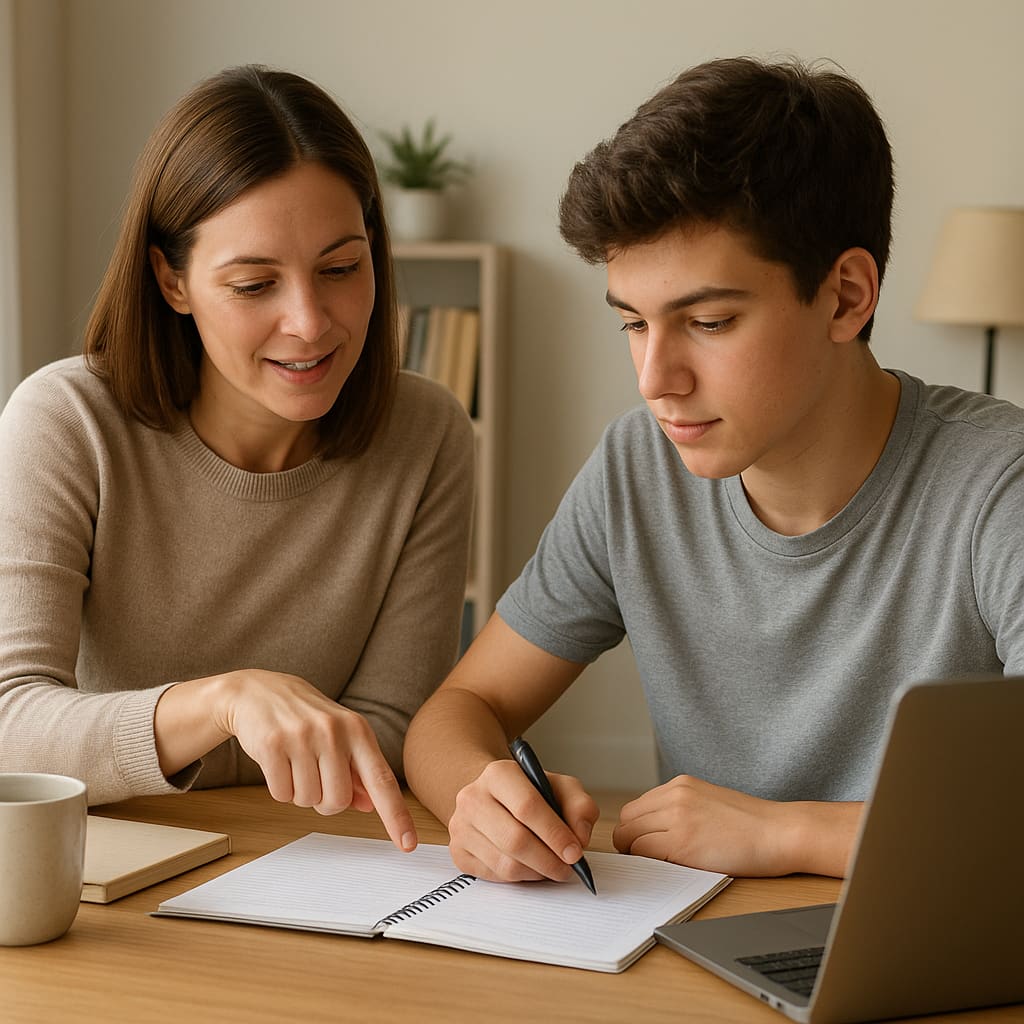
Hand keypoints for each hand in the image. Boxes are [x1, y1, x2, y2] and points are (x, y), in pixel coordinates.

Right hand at [212, 670, 416, 850]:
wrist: (257, 692)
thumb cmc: (305, 717)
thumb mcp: (339, 735)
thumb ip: (357, 770)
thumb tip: (371, 804)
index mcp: (358, 730)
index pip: (382, 780)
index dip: (396, 815)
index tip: (408, 844)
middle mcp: (334, 731)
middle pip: (338, 801)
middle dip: (325, 801)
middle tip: (314, 776)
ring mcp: (303, 737)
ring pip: (308, 800)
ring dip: (300, 793)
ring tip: (295, 763)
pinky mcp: (273, 745)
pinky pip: (281, 795)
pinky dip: (279, 788)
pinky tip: (278, 762)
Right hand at [446, 759, 598, 882]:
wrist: (494, 798)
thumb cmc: (531, 794)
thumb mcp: (561, 788)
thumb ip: (580, 807)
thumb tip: (579, 838)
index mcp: (498, 773)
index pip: (527, 807)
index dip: (555, 834)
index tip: (575, 853)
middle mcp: (472, 797)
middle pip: (515, 840)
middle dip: (548, 860)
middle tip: (568, 868)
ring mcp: (461, 826)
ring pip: (505, 864)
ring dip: (537, 872)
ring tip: (552, 867)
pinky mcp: (458, 852)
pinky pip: (494, 876)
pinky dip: (520, 878)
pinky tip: (531, 867)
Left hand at [613, 775, 848, 876]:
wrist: (782, 832)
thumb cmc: (752, 825)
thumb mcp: (709, 802)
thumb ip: (681, 808)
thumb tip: (653, 830)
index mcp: (680, 784)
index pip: (636, 808)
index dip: (634, 830)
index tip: (640, 846)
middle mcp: (674, 795)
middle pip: (626, 821)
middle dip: (628, 842)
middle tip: (643, 860)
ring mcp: (676, 817)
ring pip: (630, 837)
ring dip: (636, 854)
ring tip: (656, 866)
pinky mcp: (681, 842)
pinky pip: (645, 853)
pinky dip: (647, 864)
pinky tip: (667, 869)